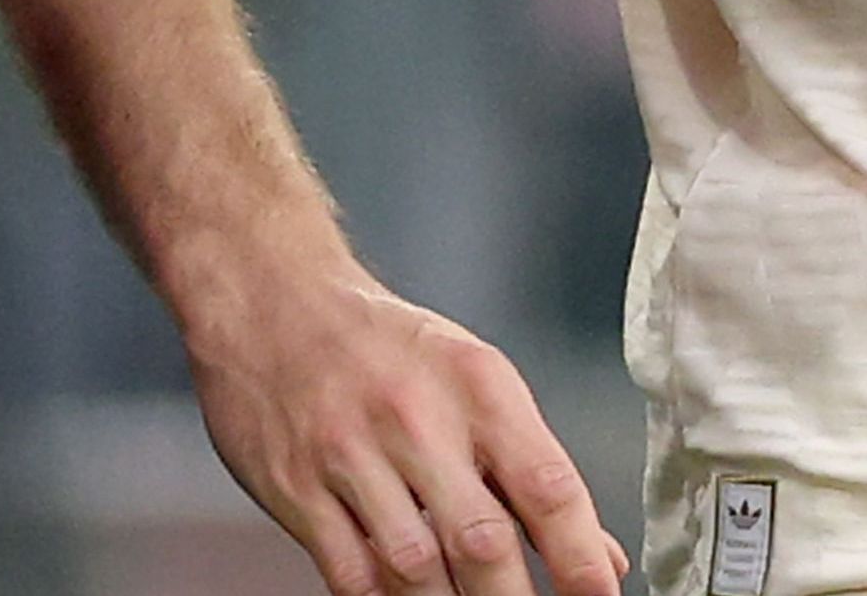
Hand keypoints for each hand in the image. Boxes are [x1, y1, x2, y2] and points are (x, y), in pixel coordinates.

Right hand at [184, 258, 625, 595]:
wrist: (268, 299)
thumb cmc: (385, 348)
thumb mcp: (474, 382)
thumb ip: (531, 470)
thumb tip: (598, 555)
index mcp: (478, 385)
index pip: (548, 487)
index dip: (581, 559)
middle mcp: (416, 417)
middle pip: (481, 540)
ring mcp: (349, 453)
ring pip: (414, 568)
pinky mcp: (295, 486)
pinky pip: (350, 572)